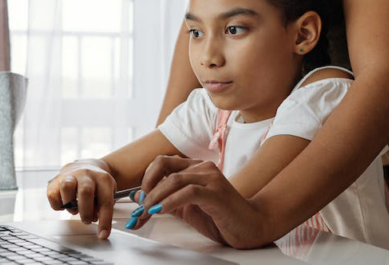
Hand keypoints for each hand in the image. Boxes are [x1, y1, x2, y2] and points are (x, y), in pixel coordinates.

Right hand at [46, 160, 115, 239]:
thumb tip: (95, 219)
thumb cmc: (96, 184)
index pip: (105, 201)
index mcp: (102, 178)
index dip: (105, 220)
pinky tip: (65, 205)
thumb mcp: (107, 192)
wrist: (85, 166)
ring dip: (70, 205)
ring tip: (75, 209)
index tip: (103, 234)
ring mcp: (70, 176)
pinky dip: (58, 205)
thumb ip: (102, 206)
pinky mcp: (55, 181)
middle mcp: (86, 174)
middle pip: (85, 191)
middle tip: (87, 220)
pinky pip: (52, 195)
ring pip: (67, 187)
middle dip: (86, 212)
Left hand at [130, 156, 268, 248]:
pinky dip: (170, 202)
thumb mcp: (186, 209)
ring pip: (173, 179)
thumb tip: (138, 196)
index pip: (162, 162)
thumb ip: (165, 200)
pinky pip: (188, 192)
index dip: (146, 179)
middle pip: (163, 165)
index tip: (139, 200)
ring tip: (147, 212)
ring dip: (155, 198)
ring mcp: (211, 178)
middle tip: (140, 207)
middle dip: (146, 186)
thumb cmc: (221, 217)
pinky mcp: (216, 192)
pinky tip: (161, 212)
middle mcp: (202, 167)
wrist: (250, 227)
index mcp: (195, 168)